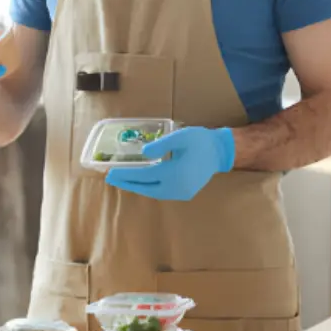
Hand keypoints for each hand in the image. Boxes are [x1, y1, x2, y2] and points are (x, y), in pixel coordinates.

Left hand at [105, 126, 234, 200]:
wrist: (220, 152)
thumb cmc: (201, 141)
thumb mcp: (182, 136)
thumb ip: (162, 145)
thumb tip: (144, 154)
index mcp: (175, 173)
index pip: (144, 175)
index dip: (127, 174)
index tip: (111, 172)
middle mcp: (177, 187)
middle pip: (146, 188)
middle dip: (127, 183)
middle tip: (111, 179)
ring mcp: (181, 193)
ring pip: (153, 192)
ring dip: (137, 187)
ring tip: (123, 181)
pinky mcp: (184, 194)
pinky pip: (161, 193)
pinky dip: (148, 188)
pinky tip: (141, 183)